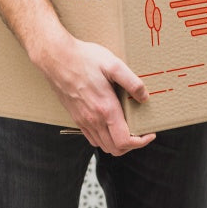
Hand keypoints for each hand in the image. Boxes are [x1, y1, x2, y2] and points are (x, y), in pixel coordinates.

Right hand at [43, 36, 155, 154]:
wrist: (57, 58)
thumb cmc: (84, 58)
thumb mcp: (113, 64)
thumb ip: (131, 81)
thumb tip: (144, 96)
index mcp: (105, 108)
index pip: (125, 141)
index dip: (141, 142)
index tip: (150, 133)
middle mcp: (93, 119)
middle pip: (115, 149)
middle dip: (132, 145)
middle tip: (140, 131)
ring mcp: (83, 120)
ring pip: (103, 146)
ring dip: (118, 143)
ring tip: (127, 129)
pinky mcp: (76, 117)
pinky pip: (92, 138)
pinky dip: (104, 139)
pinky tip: (109, 125)